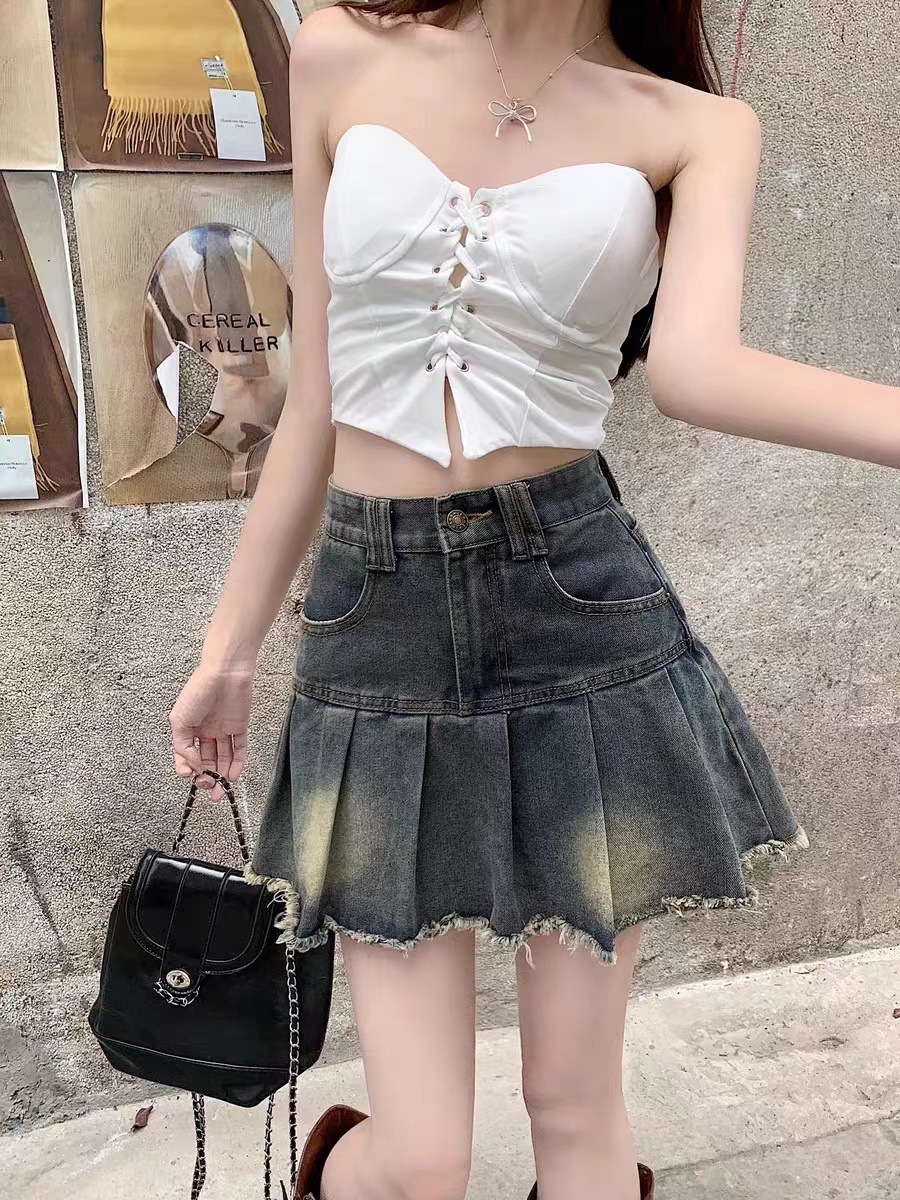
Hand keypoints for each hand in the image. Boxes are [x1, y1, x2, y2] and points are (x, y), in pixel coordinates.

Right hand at [168, 664, 253, 800]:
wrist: (225, 672)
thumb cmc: (198, 691)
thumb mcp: (179, 721)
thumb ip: (183, 747)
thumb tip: (193, 766)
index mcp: (188, 728)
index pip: (187, 755)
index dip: (188, 768)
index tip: (191, 776)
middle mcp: (206, 730)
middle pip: (206, 759)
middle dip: (206, 777)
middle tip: (207, 788)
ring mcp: (223, 729)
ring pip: (223, 758)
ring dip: (221, 776)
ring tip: (220, 793)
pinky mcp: (240, 727)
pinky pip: (239, 749)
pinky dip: (237, 764)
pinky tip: (232, 777)